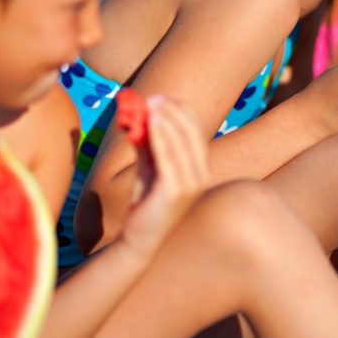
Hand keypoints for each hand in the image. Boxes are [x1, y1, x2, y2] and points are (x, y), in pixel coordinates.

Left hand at [120, 96, 210, 256]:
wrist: (138, 239)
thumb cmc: (146, 202)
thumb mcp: (148, 167)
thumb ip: (147, 142)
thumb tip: (136, 114)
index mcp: (199, 167)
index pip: (196, 130)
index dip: (179, 111)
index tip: (159, 98)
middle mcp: (200, 174)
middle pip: (191, 132)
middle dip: (172, 111)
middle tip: (152, 98)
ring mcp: (191, 185)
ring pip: (181, 142)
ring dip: (165, 119)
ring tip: (149, 105)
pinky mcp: (176, 193)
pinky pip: (169, 157)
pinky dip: (161, 136)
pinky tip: (150, 123)